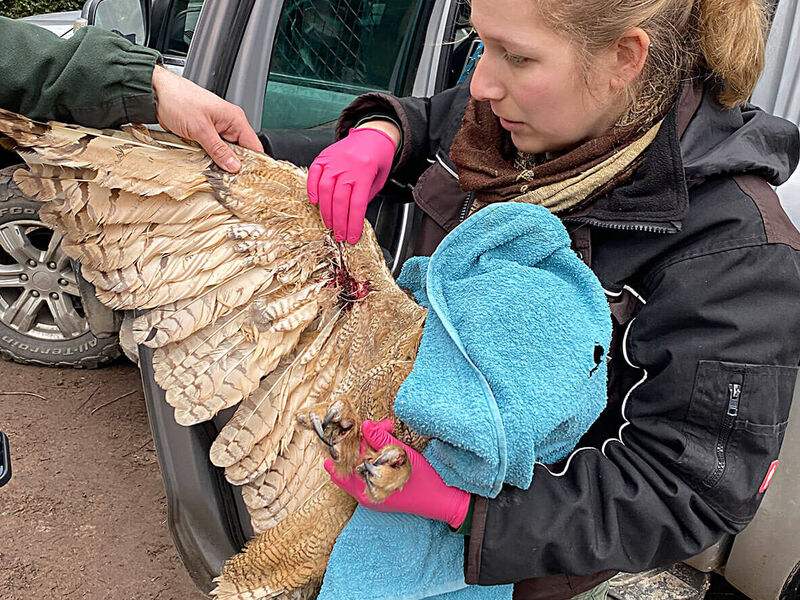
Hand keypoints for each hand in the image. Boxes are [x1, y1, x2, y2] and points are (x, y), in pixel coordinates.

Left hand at [151, 65, 261, 172]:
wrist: (156, 93)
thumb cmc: (177, 98)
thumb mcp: (200, 129)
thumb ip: (219, 150)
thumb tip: (233, 166)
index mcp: (234, 118)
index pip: (254, 145)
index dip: (254, 163)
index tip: (248, 177)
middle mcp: (228, 123)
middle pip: (240, 152)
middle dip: (234, 165)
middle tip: (228, 177)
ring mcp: (216, 129)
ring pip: (226, 153)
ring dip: (220, 162)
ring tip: (214, 169)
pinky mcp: (204, 134)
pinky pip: (213, 150)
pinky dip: (209, 158)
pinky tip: (204, 162)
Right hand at [307, 125, 397, 243]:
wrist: (373, 133)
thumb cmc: (378, 157)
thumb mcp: (379, 179)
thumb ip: (366, 196)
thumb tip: (353, 216)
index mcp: (365, 172)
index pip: (357, 205)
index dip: (354, 224)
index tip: (352, 237)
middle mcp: (348, 166)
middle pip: (340, 200)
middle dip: (339, 222)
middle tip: (339, 235)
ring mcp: (334, 160)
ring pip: (325, 189)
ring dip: (326, 210)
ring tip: (329, 223)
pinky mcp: (324, 156)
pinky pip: (313, 173)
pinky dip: (311, 188)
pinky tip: (314, 201)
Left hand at [324, 420, 470, 527]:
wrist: (445, 500)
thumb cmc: (426, 480)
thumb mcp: (403, 457)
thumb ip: (382, 441)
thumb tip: (366, 425)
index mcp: (366, 489)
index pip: (347, 461)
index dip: (354, 440)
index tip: (364, 425)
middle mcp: (365, 495)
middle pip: (351, 464)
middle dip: (363, 442)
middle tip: (383, 427)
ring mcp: (373, 494)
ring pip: (359, 468)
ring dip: (369, 448)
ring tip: (387, 433)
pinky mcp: (381, 492)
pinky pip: (368, 473)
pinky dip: (374, 458)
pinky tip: (386, 447)